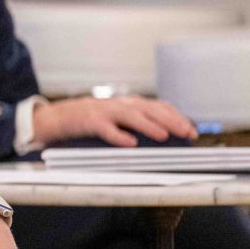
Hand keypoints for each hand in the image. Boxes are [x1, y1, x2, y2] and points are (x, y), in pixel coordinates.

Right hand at [33, 95, 198, 147]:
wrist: (57, 117)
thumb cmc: (90, 121)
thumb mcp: (115, 118)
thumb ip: (136, 124)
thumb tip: (164, 138)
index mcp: (128, 103)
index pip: (158, 106)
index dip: (177, 117)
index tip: (192, 131)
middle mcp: (119, 104)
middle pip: (150, 109)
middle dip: (171, 120)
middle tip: (186, 132)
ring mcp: (103, 111)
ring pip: (130, 115)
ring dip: (149, 125)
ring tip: (164, 135)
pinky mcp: (88, 121)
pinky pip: (105, 128)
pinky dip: (118, 136)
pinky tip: (129, 144)